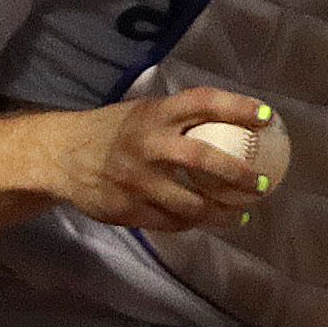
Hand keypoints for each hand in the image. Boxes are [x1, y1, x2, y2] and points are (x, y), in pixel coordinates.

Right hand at [56, 86, 269, 231]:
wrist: (60, 157)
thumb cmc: (113, 131)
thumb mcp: (143, 112)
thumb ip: (179, 118)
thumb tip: (234, 125)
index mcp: (154, 114)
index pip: (203, 103)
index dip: (238, 108)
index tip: (267, 118)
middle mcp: (146, 144)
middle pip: (202, 159)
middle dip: (237, 175)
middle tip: (260, 185)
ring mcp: (136, 181)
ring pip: (190, 204)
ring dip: (222, 213)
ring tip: (242, 214)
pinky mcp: (127, 209)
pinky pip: (170, 223)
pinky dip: (193, 223)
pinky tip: (206, 221)